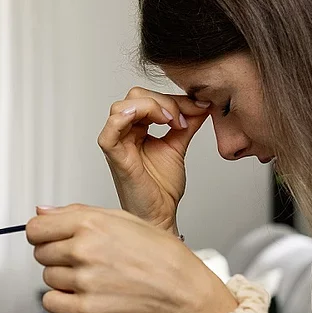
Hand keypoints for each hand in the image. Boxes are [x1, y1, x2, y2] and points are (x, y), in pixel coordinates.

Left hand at [26, 204, 235, 312]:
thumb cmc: (158, 253)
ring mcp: (85, 280)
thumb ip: (75, 213)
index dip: (41, 234)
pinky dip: (61, 301)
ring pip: (47, 278)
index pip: (35, 228)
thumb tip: (42, 212)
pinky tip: (80, 295)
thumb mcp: (120, 218)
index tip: (49, 239)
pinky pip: (51, 303)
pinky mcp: (87, 307)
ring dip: (63, 279)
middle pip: (40, 253)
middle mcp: (84, 249)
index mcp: (90, 223)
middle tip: (82, 260)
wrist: (180, 287)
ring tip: (91, 277)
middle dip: (56, 256)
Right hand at [98, 87, 211, 234]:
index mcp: (135, 129)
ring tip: (172, 122)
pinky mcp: (115, 157)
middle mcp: (123, 134)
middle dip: (163, 101)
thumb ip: (187, 123)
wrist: (161, 215)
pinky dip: (126, 119)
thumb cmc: (162, 189)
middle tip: (182, 119)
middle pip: (135, 96)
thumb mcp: (178, 146)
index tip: (198, 108)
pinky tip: (152, 121)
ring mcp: (118, 144)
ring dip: (151, 107)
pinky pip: (110, 132)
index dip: (173, 99)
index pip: (147, 98)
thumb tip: (201, 104)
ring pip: (122, 107)